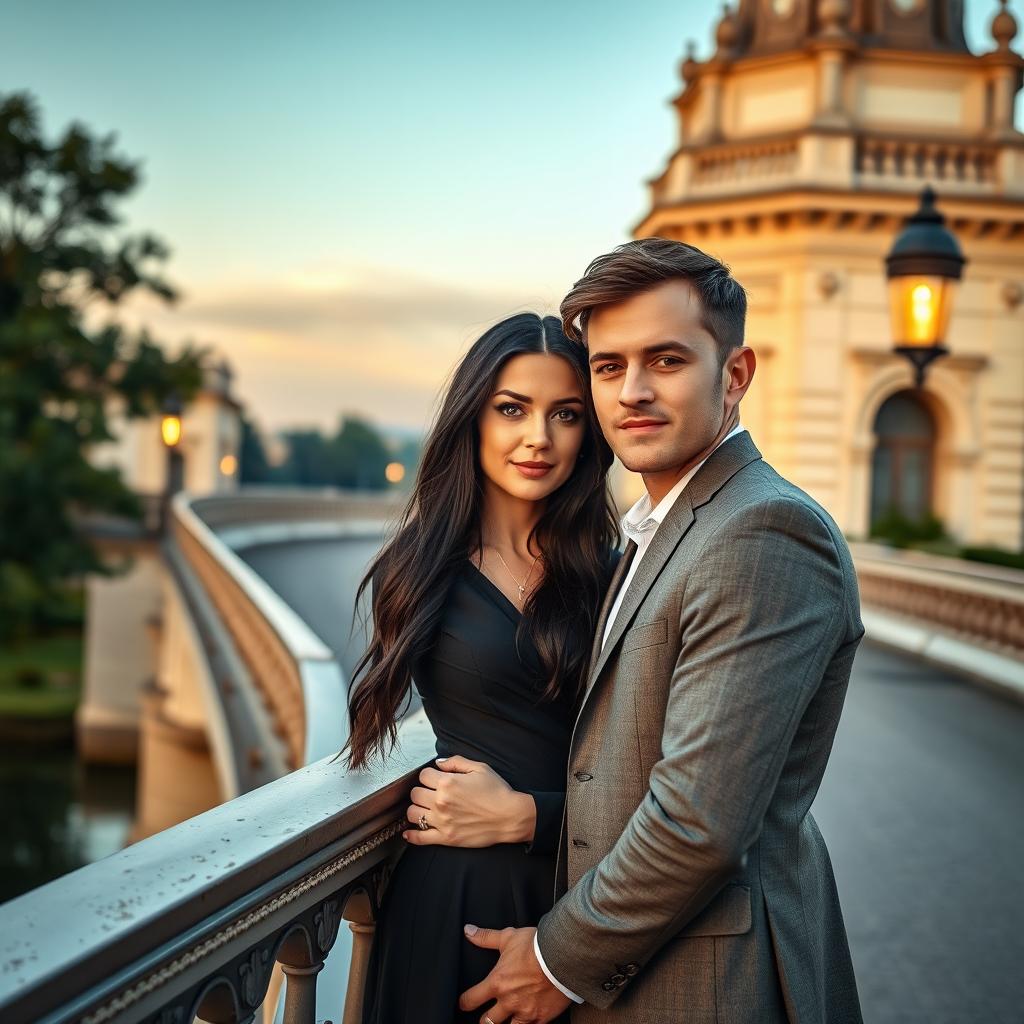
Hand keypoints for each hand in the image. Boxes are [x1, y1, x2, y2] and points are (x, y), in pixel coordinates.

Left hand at [403, 756, 536, 847]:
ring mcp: (442, 821)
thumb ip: (456, 761)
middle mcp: (441, 802)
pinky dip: (411, 835)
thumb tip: (438, 763)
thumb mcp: (479, 768)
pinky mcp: (446, 838)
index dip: (429, 775)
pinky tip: (409, 832)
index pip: (423, 775)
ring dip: (417, 809)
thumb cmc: (497, 791)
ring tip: (425, 808)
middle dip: (422, 791)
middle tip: (431, 793)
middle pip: (415, 794)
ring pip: (412, 814)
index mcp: (448, 783)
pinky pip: (420, 838)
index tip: (435, 779)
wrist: (510, 816)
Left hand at [460, 925, 570, 1023]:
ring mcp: (525, 1012)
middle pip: (486, 1022)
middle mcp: (508, 1001)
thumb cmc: (535, 946)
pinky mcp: (541, 1019)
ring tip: (505, 1022)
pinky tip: (525, 1023)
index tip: (463, 1003)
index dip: (464, 1002)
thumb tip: (467, 930)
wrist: (562, 955)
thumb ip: (486, 937)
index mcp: (497, 982)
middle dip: (484, 1020)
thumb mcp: (508, 937)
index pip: (471, 1000)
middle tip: (485, 1017)